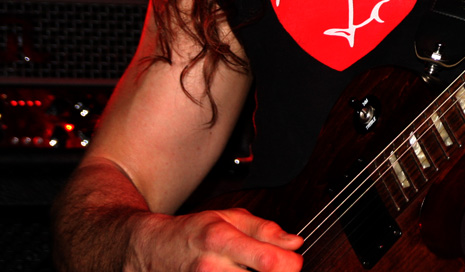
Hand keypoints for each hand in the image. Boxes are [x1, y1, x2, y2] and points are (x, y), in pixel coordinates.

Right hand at [132, 208, 303, 271]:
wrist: (150, 251)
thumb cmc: (192, 232)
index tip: (292, 260)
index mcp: (222, 241)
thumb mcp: (229, 217)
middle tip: (275, 268)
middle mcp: (212, 269)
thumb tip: (294, 243)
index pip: (270, 262)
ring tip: (255, 271)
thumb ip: (265, 230)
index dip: (292, 263)